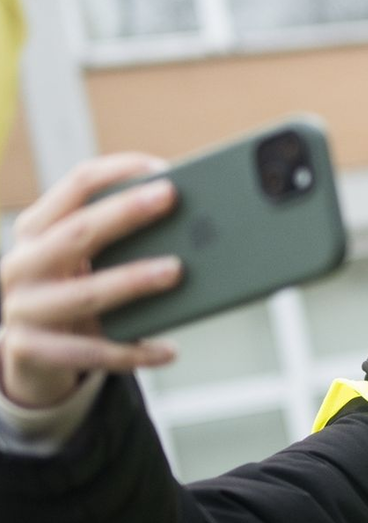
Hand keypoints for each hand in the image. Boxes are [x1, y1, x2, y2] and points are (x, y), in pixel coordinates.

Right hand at [0, 154, 183, 407]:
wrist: (29, 355)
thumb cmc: (73, 291)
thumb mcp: (84, 260)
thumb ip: (118, 240)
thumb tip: (190, 224)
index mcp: (35, 230)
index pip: (74, 186)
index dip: (116, 172)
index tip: (160, 167)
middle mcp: (21, 265)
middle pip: (76, 233)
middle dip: (124, 213)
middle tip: (171, 197)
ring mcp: (22, 310)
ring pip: (85, 294)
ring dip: (133, 280)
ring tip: (178, 270)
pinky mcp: (30, 352)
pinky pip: (91, 352)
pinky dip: (133, 351)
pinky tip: (170, 350)